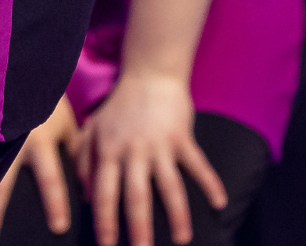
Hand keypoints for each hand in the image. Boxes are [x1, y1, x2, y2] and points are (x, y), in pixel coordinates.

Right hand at [0, 95, 80, 242]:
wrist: (18, 68)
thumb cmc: (46, 101)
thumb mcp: (67, 126)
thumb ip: (77, 156)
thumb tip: (89, 191)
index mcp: (39, 140)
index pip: (48, 176)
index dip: (54, 202)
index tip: (58, 228)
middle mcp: (13, 142)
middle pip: (3, 182)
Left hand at [77, 71, 225, 245]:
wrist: (149, 76)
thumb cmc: (118, 107)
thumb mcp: (93, 129)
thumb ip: (85, 161)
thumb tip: (85, 197)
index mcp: (109, 150)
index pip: (104, 191)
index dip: (105, 220)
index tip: (107, 245)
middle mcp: (133, 150)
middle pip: (136, 195)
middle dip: (139, 227)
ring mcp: (159, 144)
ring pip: (169, 186)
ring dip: (176, 214)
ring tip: (181, 239)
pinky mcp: (182, 138)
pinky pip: (198, 164)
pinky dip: (210, 183)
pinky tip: (220, 204)